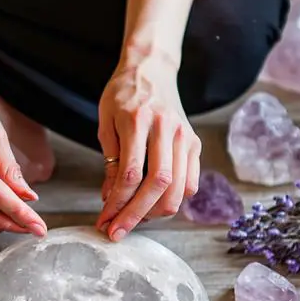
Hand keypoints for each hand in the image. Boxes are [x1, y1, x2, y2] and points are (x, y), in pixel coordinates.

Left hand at [96, 56, 200, 240]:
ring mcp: (185, 136)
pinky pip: (190, 183)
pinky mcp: (195, 143)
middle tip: (117, 232)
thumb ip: (110, 161)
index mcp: (138, 120)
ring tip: (135, 220)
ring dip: (156, 213)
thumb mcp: (106, 122)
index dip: (117, 203)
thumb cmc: (123, 95)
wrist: (152, 69)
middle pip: (158, 184)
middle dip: (136, 215)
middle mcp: (166, 128)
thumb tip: (111, 199)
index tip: (104, 221)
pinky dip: (174, 200)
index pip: (130, 173)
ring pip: (178, 188)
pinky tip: (154, 204)